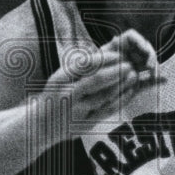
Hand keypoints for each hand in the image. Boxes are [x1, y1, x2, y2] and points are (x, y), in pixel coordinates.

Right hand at [39, 30, 163, 127]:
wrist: (41, 124)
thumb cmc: (56, 93)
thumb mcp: (60, 77)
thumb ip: (80, 66)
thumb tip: (107, 50)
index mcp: (60, 79)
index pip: (85, 65)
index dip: (104, 59)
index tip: (118, 54)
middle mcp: (67, 94)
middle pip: (96, 81)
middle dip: (116, 71)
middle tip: (129, 64)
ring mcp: (76, 111)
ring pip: (104, 96)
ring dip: (122, 85)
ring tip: (133, 75)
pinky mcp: (85, 124)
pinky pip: (106, 110)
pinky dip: (120, 100)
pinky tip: (129, 91)